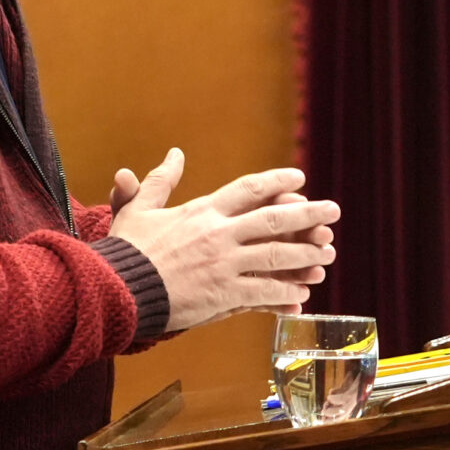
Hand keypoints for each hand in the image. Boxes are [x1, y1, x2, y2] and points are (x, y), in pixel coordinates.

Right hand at [107, 148, 340, 334]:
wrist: (116, 288)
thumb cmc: (126, 249)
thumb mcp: (138, 208)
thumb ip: (159, 180)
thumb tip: (175, 153)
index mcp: (202, 211)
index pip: (248, 189)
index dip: (277, 181)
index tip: (300, 178)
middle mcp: (219, 235)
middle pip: (274, 219)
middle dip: (308, 214)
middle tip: (333, 211)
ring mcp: (223, 266)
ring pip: (276, 256)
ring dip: (306, 254)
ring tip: (327, 253)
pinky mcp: (222, 296)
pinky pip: (263, 293)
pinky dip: (285, 292)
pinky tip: (302, 293)